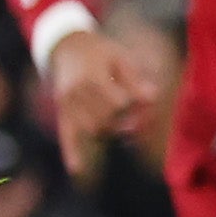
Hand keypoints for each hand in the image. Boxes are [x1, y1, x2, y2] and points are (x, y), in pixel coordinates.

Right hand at [43, 26, 153, 180]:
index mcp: (91, 78)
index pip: (118, 103)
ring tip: (126, 126)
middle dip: (127, 122)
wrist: (66, 46)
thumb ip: (135, 80)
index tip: (148, 103)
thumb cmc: (100, 50)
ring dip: (111, 132)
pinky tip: (77, 169)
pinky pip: (66, 135)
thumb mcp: (120, 57)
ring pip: (92, 130)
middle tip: (141, 119)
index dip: (137, 106)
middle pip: (106, 120)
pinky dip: (72, 153)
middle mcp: (75, 94)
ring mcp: (66, 105)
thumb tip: (153, 99)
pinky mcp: (62, 112)